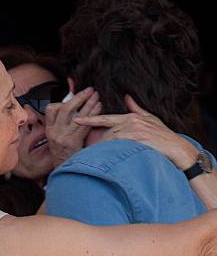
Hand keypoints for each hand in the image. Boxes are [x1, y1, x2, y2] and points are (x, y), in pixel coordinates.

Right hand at [45, 87, 101, 167]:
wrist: (64, 171)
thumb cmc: (64, 155)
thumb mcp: (57, 138)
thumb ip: (62, 123)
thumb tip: (71, 107)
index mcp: (49, 130)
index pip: (51, 109)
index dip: (63, 101)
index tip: (73, 96)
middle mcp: (55, 132)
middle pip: (64, 108)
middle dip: (78, 97)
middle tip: (89, 90)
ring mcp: (63, 137)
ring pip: (76, 115)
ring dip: (88, 103)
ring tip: (96, 96)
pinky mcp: (73, 142)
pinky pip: (84, 125)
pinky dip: (92, 114)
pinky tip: (99, 108)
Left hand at [73, 94, 198, 168]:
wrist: (177, 148)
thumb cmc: (163, 136)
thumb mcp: (150, 119)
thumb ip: (136, 109)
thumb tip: (127, 97)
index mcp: (131, 117)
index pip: (106, 118)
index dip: (90, 119)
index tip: (77, 119)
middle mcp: (131, 122)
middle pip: (107, 133)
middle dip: (101, 144)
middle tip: (94, 154)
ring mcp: (134, 130)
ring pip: (111, 139)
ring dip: (106, 149)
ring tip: (103, 159)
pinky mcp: (138, 139)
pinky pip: (120, 145)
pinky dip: (114, 151)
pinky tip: (113, 157)